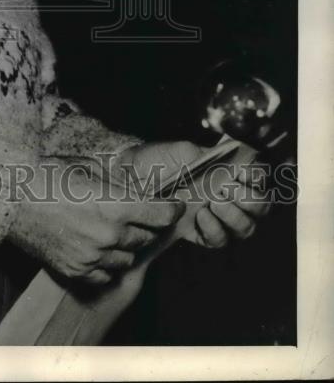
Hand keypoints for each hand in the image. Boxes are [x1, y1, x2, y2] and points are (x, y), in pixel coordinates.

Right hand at [8, 159, 183, 284]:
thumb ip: (118, 183)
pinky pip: (105, 276)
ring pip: (128, 259)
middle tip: (140, 215)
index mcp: (115, 205)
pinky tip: (100, 251)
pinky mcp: (76, 271)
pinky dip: (107, 265)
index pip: (160, 214)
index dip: (170, 209)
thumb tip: (139, 190)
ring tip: (116, 232)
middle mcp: (109, 235)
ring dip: (127, 246)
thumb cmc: (48, 176)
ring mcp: (92, 257)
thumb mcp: (89, 168)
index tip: (172, 206)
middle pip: (146, 237)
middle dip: (146, 225)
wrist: (11, 197)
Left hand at [117, 141, 270, 249]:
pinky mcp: (202, 233)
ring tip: (213, 203)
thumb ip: (209, 156)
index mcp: (228, 171)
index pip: (258, 176)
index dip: (257, 177)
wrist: (130, 177)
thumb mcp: (184, 151)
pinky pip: (219, 240)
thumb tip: (230, 160)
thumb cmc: (158, 159)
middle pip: (259, 207)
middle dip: (249, 200)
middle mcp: (228, 195)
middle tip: (226, 190)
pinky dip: (214, 229)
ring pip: (245, 227)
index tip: (242, 173)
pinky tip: (201, 216)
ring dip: (234, 216)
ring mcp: (217, 216)